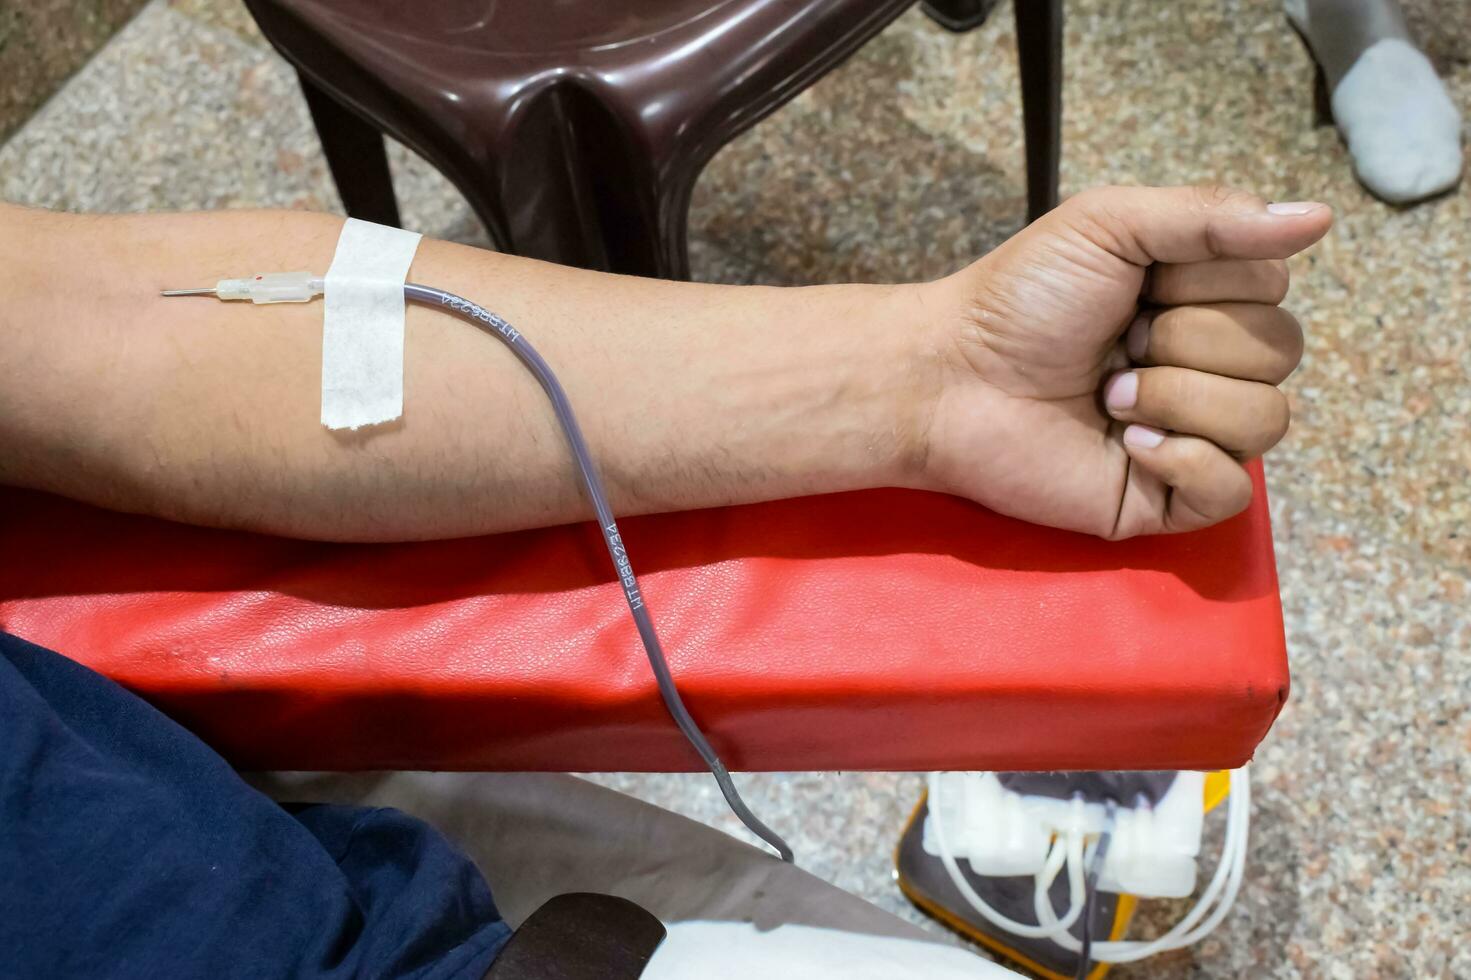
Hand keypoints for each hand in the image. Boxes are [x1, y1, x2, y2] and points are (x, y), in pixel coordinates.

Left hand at [919, 186, 1330, 537]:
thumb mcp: (1110, 224)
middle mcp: (1206, 365)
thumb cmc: (1018, 299)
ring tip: (1109, 395)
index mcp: (1200, 298)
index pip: (1274, 287)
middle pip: (1281, 352)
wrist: (950, 379)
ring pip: (1267, 420)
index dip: (1210, 283)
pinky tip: (1125, 443)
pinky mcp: (1164, 497)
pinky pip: (1232, 491)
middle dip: (1190, 340)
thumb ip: (1212, 215)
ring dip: (1180, 398)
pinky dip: (1186, 460)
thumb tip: (1319, 215)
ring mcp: (1190, 433)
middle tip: (1116, 343)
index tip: (1139, 287)